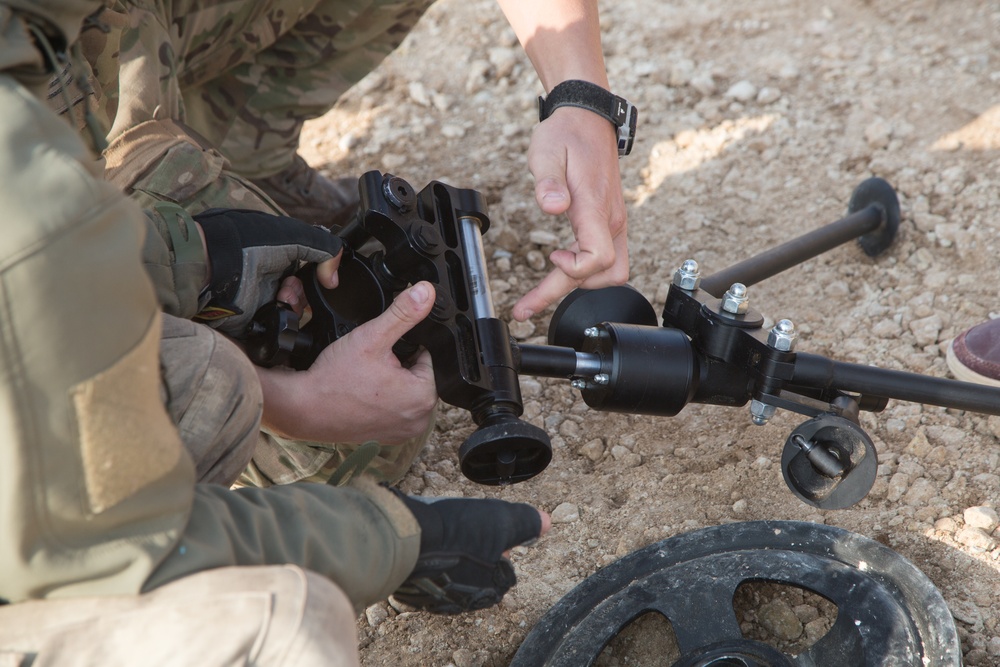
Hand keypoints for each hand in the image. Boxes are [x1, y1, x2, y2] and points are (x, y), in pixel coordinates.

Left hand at [193, 208, 342, 334]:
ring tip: (281, 298)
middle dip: (303, 294)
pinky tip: (276, 312)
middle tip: (291, 288)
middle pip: (303, 295)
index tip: (323, 279)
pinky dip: (282, 324)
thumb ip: (324, 248)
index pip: (309, 270)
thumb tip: (334, 278)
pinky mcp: (252, 322)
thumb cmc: (247, 243)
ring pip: (293, 313)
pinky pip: (277, 329)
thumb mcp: (295, 235)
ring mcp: (261, 300)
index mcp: (279, 255)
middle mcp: (271, 277)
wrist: (213, 266)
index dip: (319, 276)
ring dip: (294, 306)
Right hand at [255, 282, 437, 444]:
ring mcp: (403, 432)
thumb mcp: (372, 337)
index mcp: (424, 396)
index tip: (383, 349)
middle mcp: (419, 419)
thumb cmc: (334, 379)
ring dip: (390, 382)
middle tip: (370, 365)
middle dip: (398, 365)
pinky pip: (392, 410)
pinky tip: (361, 393)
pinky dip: (380, 400)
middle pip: (417, 375)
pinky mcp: (386, 437)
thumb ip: (403, 313)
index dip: (406, 346)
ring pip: (404, 392)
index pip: (428, 357)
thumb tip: (426, 293)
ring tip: (365, 378)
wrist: (302, 408)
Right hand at [392, 490, 551, 613]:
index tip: (486, 530)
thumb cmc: (459, 533)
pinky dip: (428, 559)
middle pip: (477, 570)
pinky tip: (426, 542)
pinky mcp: (412, 591)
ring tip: (444, 532)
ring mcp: (436, 598)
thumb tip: (545, 522)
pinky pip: (427, 573)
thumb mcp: (503, 520)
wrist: (408, 538)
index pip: (504, 568)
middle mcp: (465, 600)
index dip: (499, 543)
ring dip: (450, 555)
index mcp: (491, 589)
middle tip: (464, 530)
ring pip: (451, 572)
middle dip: (473, 551)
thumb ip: (527, 522)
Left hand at [512, 106, 628, 321]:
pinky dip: (584, 270)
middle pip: (604, 275)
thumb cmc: (567, 135)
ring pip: (610, 272)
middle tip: (527, 305)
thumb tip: (552, 206)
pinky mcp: (608, 223)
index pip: (598, 258)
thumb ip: (548, 182)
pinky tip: (560, 265)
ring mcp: (612, 223)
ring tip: (542, 289)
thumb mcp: (546, 152)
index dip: (575, 270)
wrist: (587, 119)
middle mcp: (610, 220)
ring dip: (580, 283)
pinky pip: (605, 258)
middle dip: (566, 292)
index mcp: (596, 208)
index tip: (551, 258)